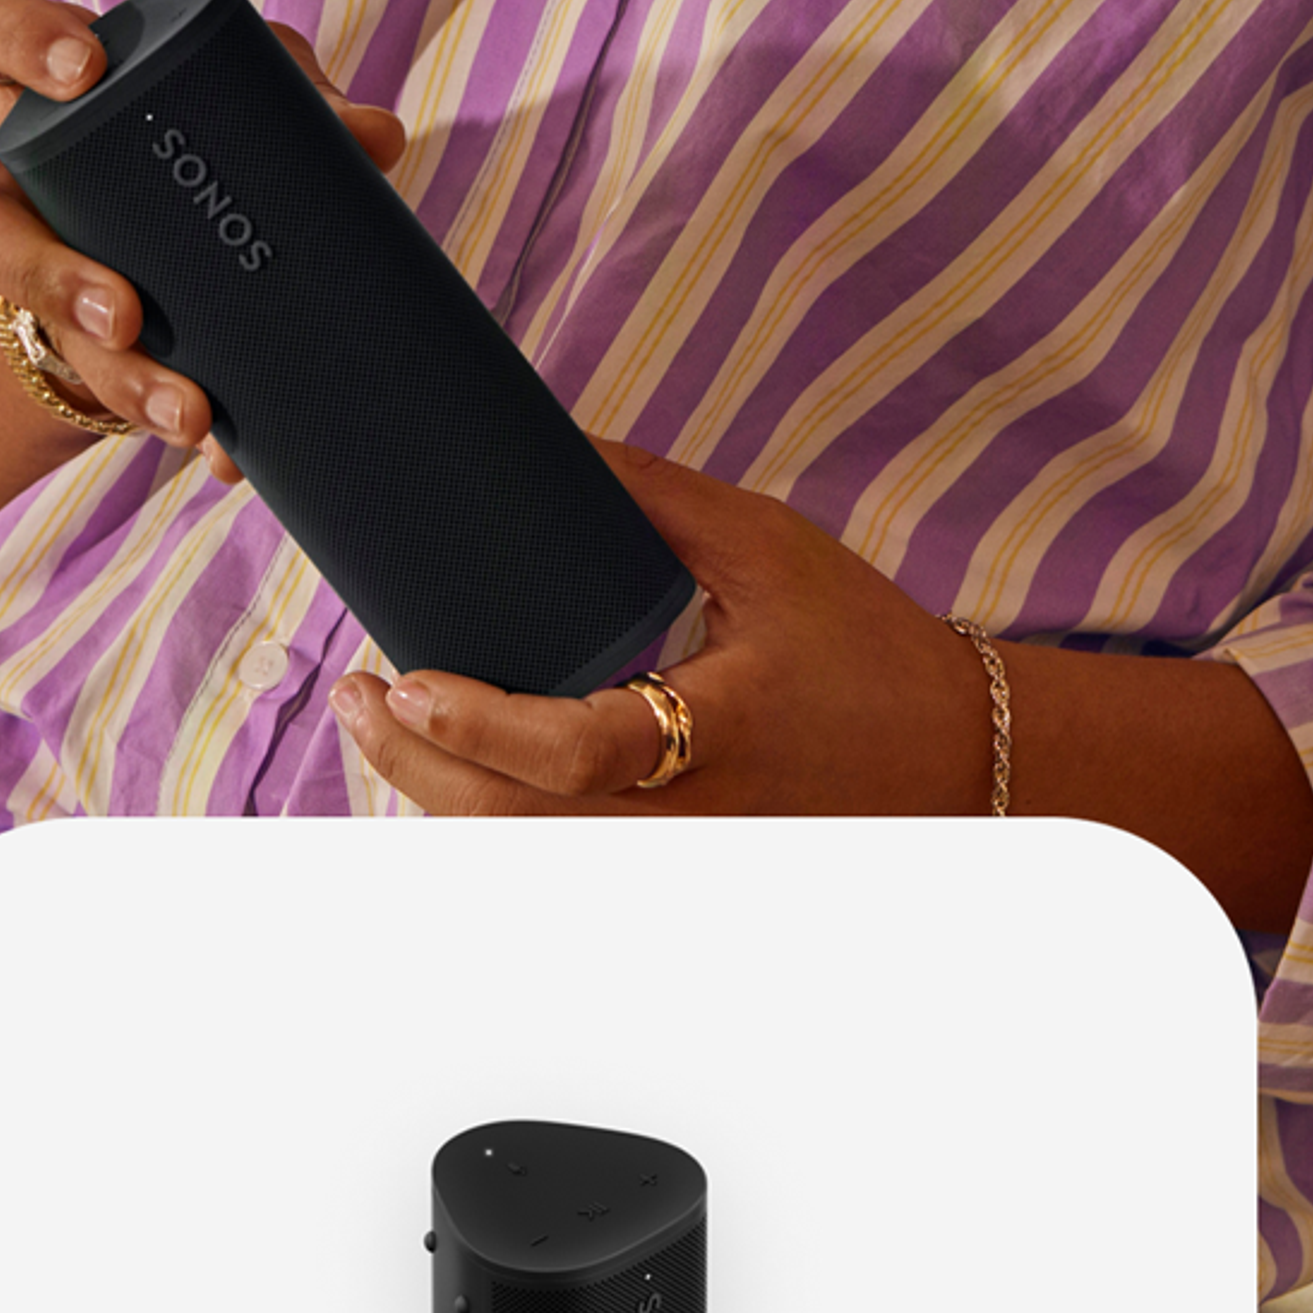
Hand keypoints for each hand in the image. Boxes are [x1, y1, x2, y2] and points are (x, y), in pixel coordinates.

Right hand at [0, 0, 410, 484]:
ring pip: (42, 326)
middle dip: (48, 279)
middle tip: (121, 315)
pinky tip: (229, 454)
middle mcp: (14, 170)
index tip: (85, 73)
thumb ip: (299, 97)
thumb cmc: (204, 112)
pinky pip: (108, 386)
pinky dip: (174, 417)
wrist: (178, 209)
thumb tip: (376, 139)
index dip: (24, 41)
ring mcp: (33, 259)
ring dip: (118, 378)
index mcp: (45, 79)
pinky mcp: (76, 335)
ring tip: (189, 414)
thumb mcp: (245, 86)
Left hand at [329, 438, 999, 814]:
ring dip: (444, 800)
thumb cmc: (863, 643)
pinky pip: (564, 861)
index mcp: (718, 734)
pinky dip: (499, 822)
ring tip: (388, 725)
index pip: (576, 757)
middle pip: (520, 830)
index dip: (480, 731)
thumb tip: (552, 444)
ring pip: (530, 859)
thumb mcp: (767, 547)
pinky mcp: (678, 868)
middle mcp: (692, 818)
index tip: (409, 683)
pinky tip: (455, 772)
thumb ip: (655, 500)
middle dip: (419, 771)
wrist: (955, 754)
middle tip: (357, 699)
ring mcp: (681, 857)